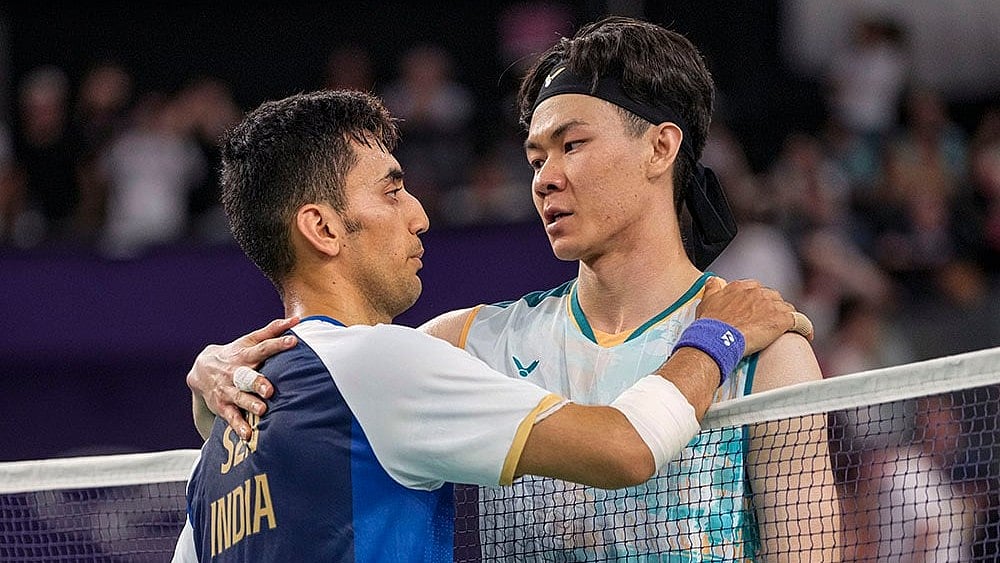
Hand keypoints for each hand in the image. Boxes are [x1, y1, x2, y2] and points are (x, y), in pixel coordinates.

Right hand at [187, 317, 298, 440]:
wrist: (201, 370)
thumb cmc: (236, 353)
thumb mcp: (250, 340)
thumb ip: (273, 330)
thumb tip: (297, 319)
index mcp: (245, 355)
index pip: (263, 348)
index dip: (278, 344)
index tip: (293, 341)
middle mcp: (236, 372)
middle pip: (247, 377)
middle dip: (258, 382)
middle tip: (270, 389)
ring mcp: (228, 390)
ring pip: (239, 398)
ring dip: (250, 404)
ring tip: (262, 410)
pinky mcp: (222, 406)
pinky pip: (230, 417)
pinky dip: (238, 426)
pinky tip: (248, 435)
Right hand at [697, 277, 807, 355]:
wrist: (716, 338)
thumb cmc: (710, 323)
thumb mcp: (706, 300)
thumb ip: (712, 287)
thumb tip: (714, 280)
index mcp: (742, 287)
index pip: (758, 290)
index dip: (759, 302)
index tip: (756, 312)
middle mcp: (758, 292)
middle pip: (774, 298)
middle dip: (773, 309)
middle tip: (768, 324)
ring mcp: (771, 305)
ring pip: (787, 309)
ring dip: (787, 318)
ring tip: (785, 332)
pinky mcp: (782, 320)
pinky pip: (801, 321)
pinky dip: (805, 328)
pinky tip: (807, 335)